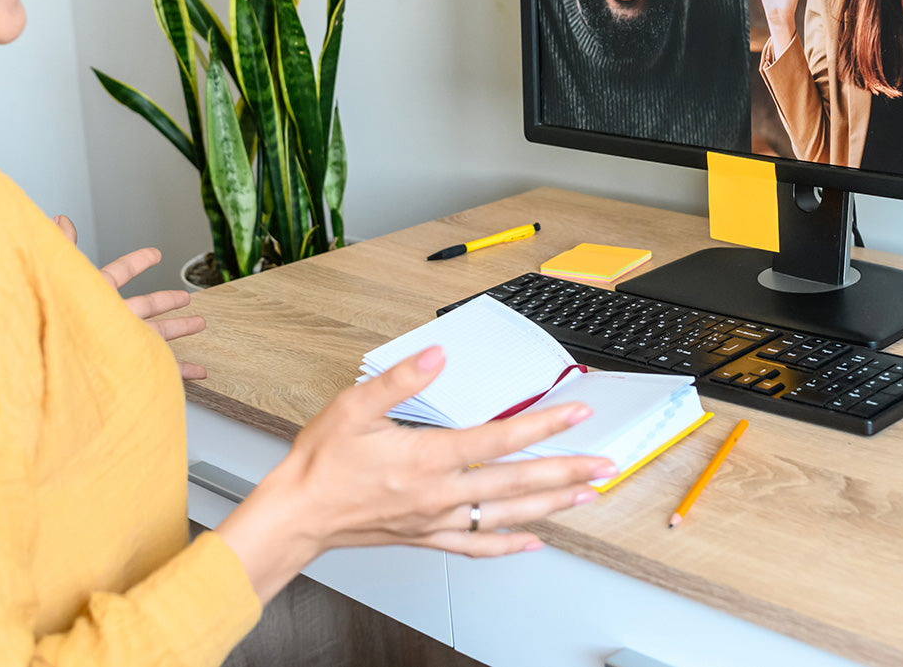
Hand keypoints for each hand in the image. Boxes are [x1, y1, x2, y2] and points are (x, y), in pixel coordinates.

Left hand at [53, 215, 206, 380]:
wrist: (44, 369)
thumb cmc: (45, 322)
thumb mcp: (58, 277)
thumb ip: (63, 248)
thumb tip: (60, 219)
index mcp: (96, 296)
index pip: (120, 273)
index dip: (138, 262)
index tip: (155, 254)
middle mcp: (111, 320)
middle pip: (148, 305)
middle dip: (167, 299)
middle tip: (184, 297)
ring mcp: (122, 344)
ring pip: (160, 333)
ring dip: (181, 327)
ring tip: (201, 324)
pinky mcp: (130, 368)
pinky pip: (163, 368)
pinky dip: (184, 369)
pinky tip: (199, 371)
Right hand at [216, 346, 614, 602]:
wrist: (297, 516)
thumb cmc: (323, 462)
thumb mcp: (355, 406)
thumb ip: (401, 379)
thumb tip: (438, 354)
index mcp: (427, 459)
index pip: (499, 440)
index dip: (543, 426)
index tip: (576, 413)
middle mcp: (439, 494)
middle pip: (517, 483)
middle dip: (567, 472)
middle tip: (604, 465)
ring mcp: (436, 520)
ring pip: (507, 516)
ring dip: (552, 506)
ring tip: (587, 496)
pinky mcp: (427, 537)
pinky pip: (477, 547)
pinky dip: (510, 544)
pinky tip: (534, 542)